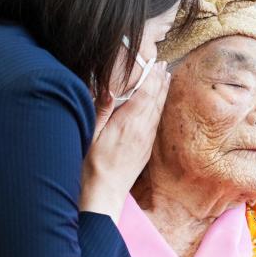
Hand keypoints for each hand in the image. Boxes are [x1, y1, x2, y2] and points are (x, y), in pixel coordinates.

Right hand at [79, 61, 170, 221]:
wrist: (103, 194)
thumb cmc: (90, 165)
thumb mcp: (90, 135)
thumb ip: (101, 110)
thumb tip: (109, 89)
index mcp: (127, 123)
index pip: (145, 94)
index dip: (152, 77)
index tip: (155, 62)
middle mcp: (141, 130)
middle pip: (155, 99)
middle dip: (159, 80)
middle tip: (162, 64)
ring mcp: (145, 141)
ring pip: (157, 111)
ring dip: (162, 93)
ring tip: (165, 78)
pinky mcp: (145, 150)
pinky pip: (155, 123)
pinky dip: (159, 108)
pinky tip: (158, 104)